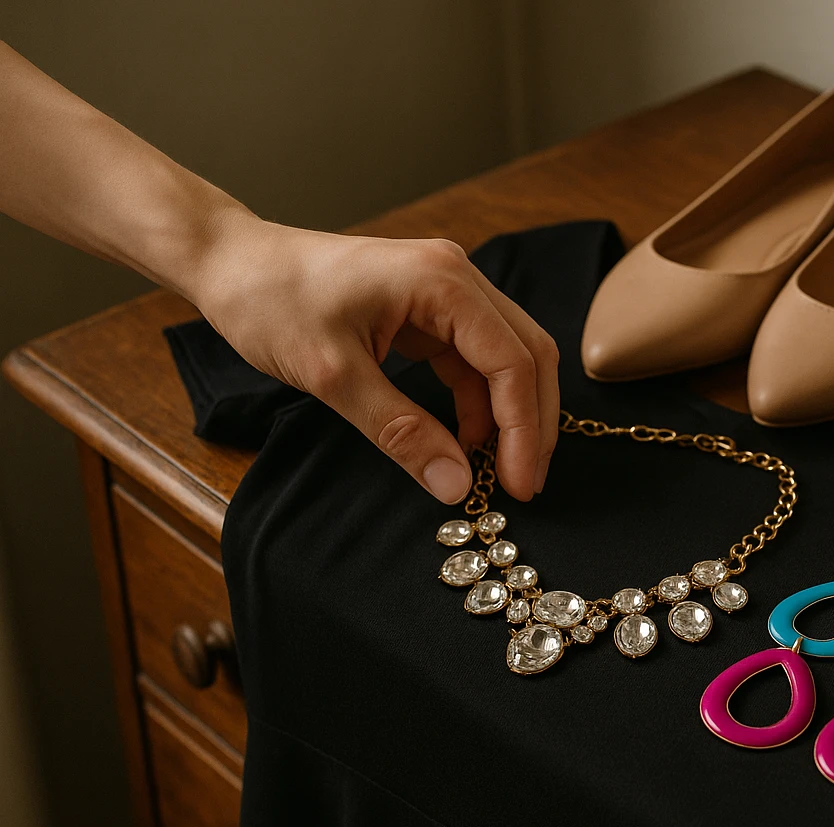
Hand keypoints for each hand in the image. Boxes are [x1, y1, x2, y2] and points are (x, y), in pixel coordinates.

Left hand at [189, 215, 558, 502]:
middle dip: (531, 423)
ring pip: (508, 357)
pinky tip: (465, 440)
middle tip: (522, 485)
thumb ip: (399, 431)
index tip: (517, 485)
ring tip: (497, 469)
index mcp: (442, 282)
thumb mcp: (332, 375)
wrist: (230, 262)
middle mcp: (457, 277)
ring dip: (510, 414)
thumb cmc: (270, 301)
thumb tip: (455, 485)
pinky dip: (479, 402)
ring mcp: (446, 291)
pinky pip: (474, 359)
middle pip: (528, 353)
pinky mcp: (430, 310)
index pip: (512, 361)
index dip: (523, 429)